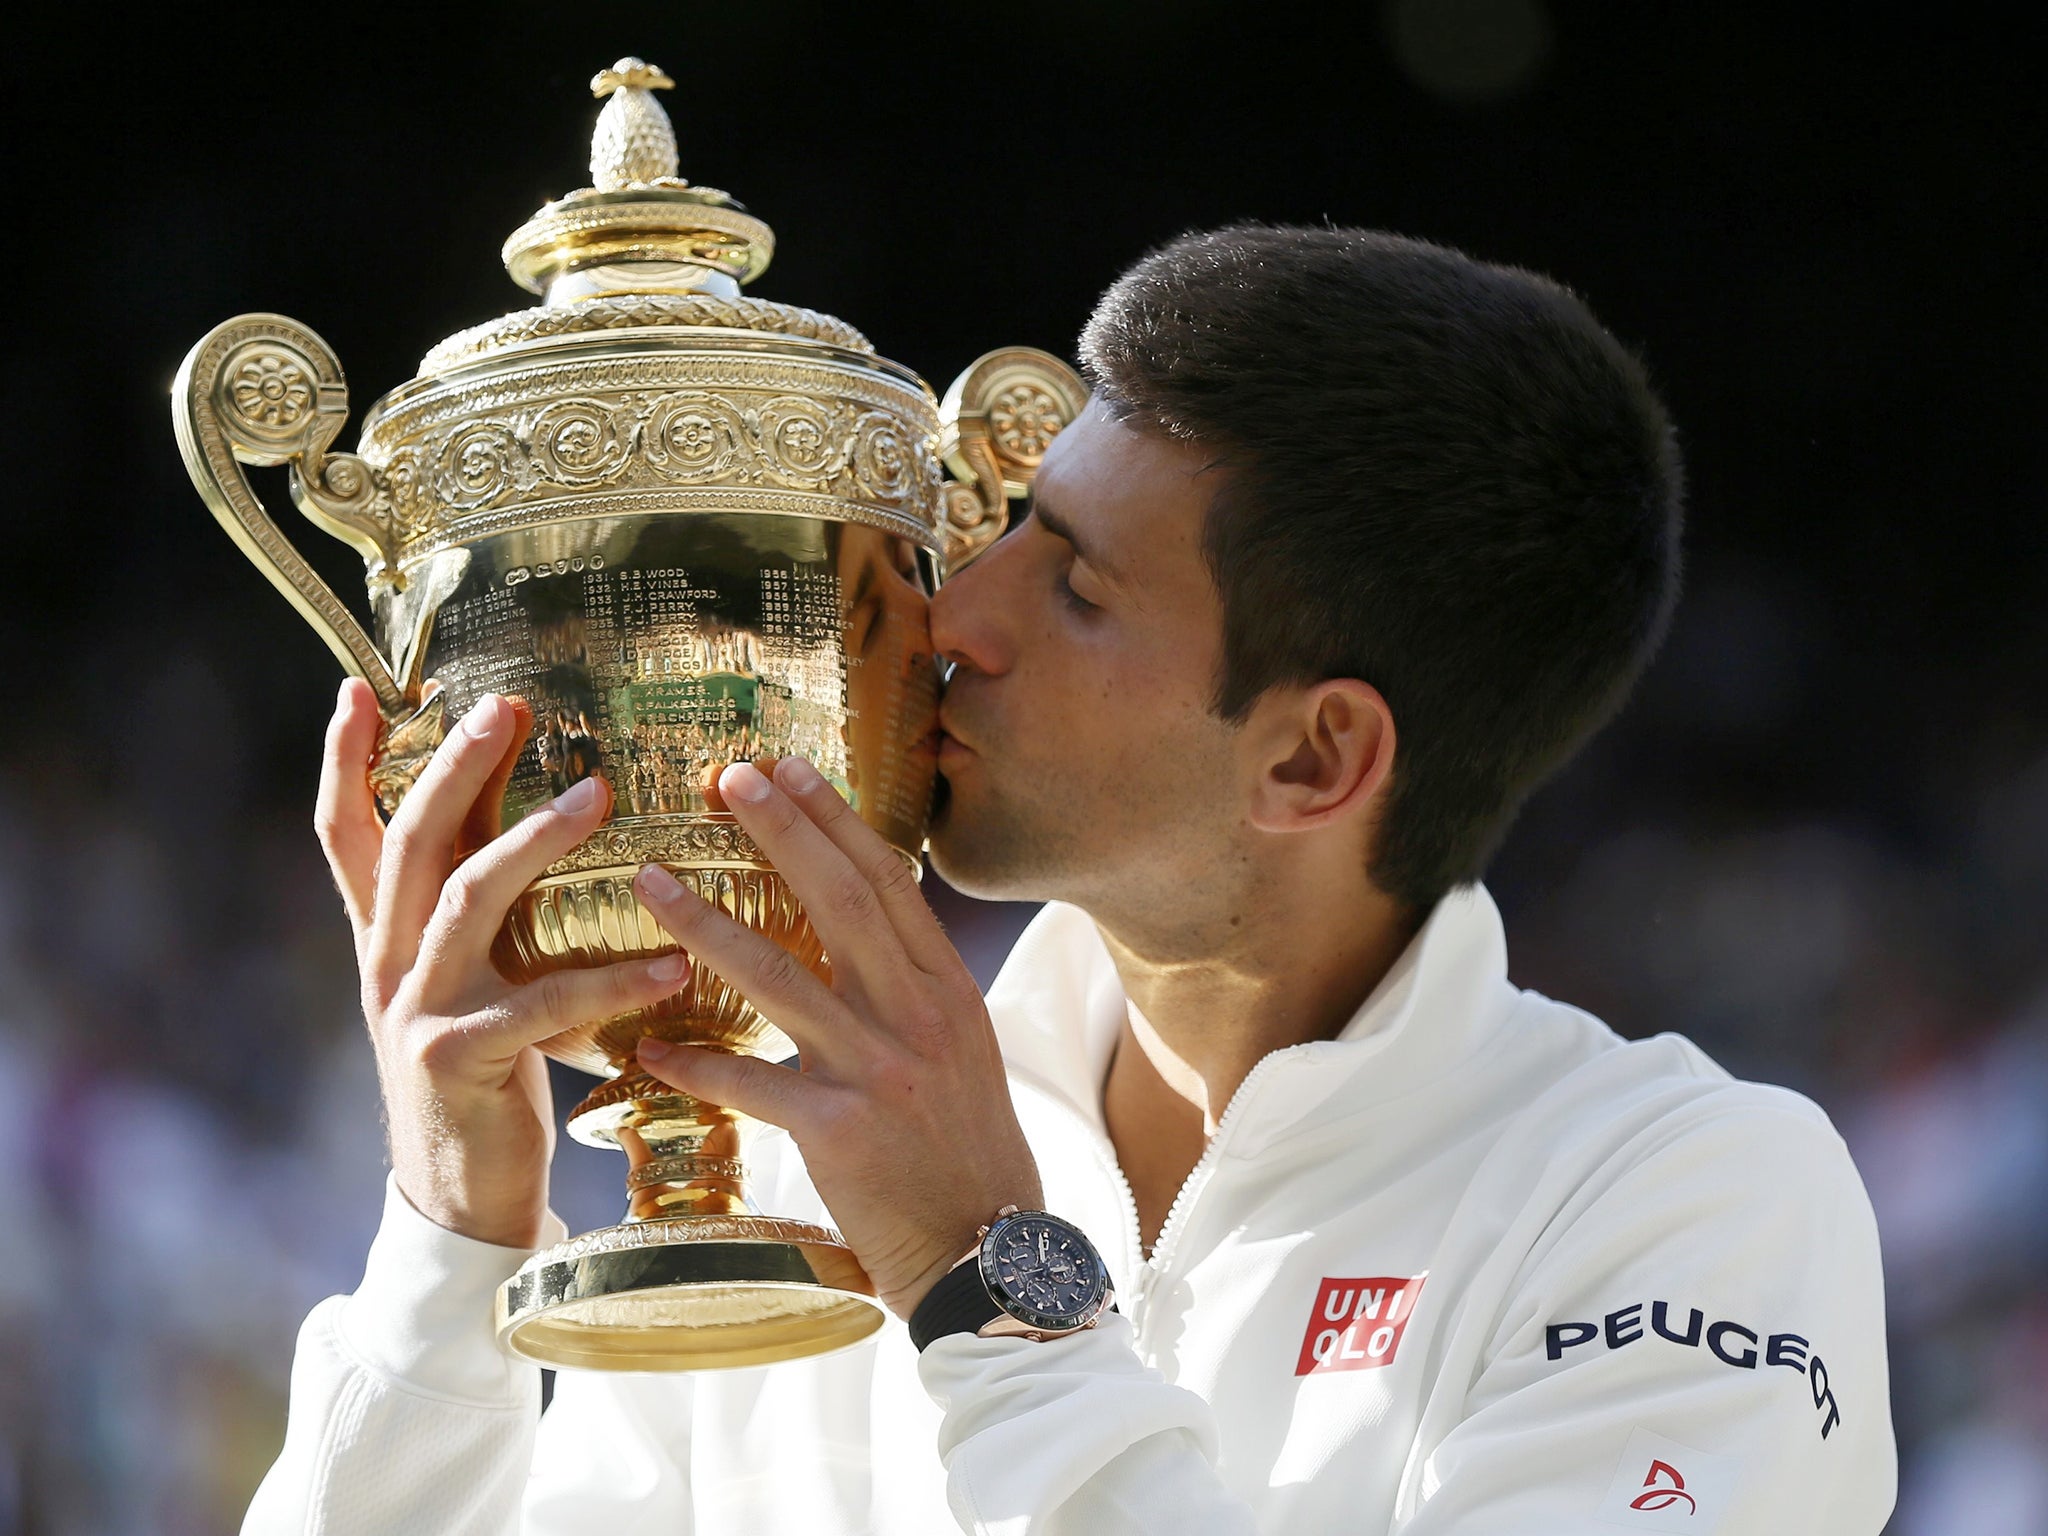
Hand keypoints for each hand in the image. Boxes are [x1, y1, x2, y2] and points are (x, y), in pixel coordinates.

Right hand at [316, 679, 692, 1247]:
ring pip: (468, 900)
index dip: (346, 761)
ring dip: (534, 839)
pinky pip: (543, 1007)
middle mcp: (389, 962)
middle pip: (411, 843)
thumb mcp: (473, 976)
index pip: (349, 832)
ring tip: (601, 795)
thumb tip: (543, 808)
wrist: (458, 1194)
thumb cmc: (487, 1068)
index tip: (360, 688)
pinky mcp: (461, 1059)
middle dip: (453, 768)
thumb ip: (486, 903)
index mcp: (388, 937)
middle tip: (505, 708)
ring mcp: (418, 1009)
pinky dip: (611, 983)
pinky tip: (674, 964)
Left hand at [629, 757, 1041, 1317]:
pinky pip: (750, 1083)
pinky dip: (694, 1063)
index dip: (835, 821)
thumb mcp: (961, 1055)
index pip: (889, 884)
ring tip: (649, 882)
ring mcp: (880, 1071)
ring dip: (707, 925)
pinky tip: (646, 1047)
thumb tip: (863, 933)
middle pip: (841, 903)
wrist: (989, 1255)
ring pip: (781, 978)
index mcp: (949, 993)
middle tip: (726, 778)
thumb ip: (913, 993)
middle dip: (781, 832)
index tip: (789, 770)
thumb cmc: (968, 1154)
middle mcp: (919, 1018)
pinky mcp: (838, 1131)